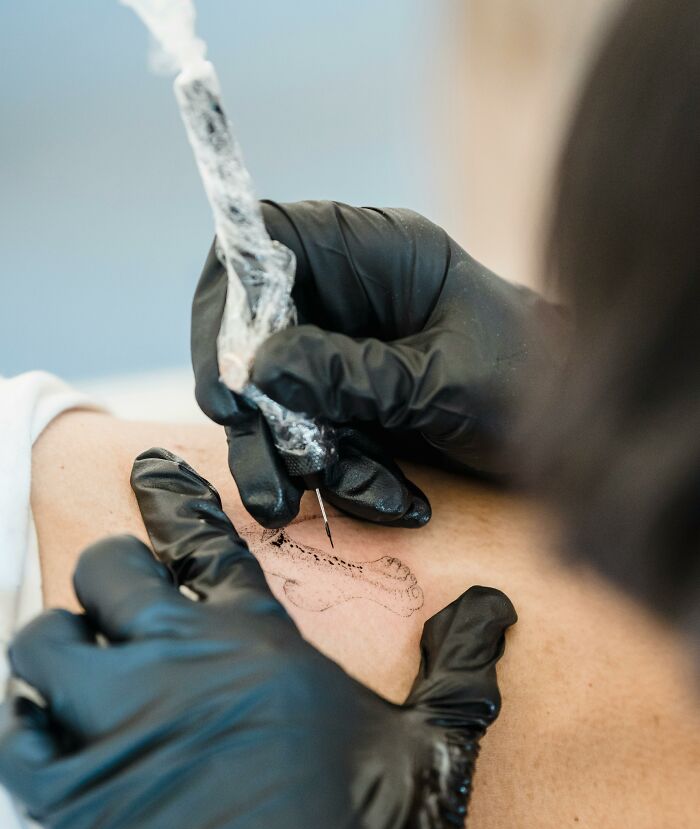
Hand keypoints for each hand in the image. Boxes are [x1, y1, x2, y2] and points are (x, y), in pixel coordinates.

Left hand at [0, 448, 515, 828]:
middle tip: (130, 602)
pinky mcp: (78, 807)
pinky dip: (30, 724)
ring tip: (90, 668)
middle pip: (105, 575)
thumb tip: (494, 606)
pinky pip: (17, 736)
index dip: (172, 499)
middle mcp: (179, 674)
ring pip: (43, 646)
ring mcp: (120, 737)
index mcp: (260, 648)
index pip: (204, 544)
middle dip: (115, 576)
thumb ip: (459, 663)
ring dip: (62, 646)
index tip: (148, 472)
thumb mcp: (435, 743)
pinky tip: (58, 733)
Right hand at [192, 200, 563, 528]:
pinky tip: (400, 498)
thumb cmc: (530, 383)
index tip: (231, 387)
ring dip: (312, 466)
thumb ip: (351, 374)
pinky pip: (318, 443)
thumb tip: (259, 370)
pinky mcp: (355, 407)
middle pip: (257, 341)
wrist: (580, 440)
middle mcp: (350, 298)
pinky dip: (349, 481)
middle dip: (264, 422)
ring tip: (371, 497)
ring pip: (281, 405)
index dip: (227, 305)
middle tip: (275, 486)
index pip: (265, 244)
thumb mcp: (441, 381)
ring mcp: (348, 355)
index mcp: (374, 253)